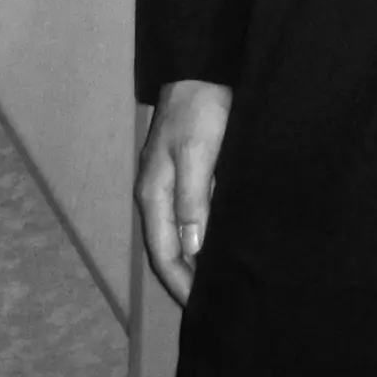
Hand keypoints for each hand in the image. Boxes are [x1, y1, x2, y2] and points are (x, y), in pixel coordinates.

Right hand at [136, 78, 232, 306]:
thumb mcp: (197, 154)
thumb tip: (192, 248)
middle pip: (168, 248)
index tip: (202, 307)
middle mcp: (158, 194)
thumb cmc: (200, 110)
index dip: (181, 282)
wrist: (203, 68)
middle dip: (187, 278)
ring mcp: (171, 183)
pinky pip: (193, 215)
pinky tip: (222, 242)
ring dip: (196, 258)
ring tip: (220, 281)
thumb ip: (193, 200)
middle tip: (215, 302)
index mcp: (154, 194)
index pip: (163, 252)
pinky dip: (204, 235)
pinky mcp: (189, 172)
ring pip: (181, 233)